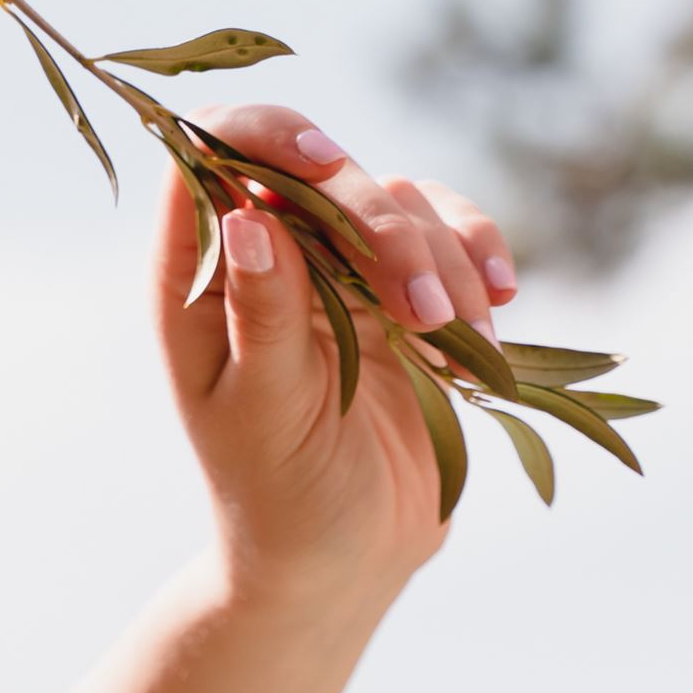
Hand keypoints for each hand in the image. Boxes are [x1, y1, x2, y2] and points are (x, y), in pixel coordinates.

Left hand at [153, 102, 518, 610]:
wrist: (343, 560)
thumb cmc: (279, 496)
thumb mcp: (263, 415)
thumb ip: (261, 317)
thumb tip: (245, 218)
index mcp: (196, 279)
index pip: (207, 153)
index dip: (260, 133)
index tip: (324, 160)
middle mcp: (263, 256)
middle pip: (320, 168)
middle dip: (379, 222)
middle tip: (421, 309)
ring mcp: (338, 268)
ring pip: (397, 196)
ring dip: (439, 254)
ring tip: (454, 340)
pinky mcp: (405, 290)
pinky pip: (449, 232)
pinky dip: (480, 253)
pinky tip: (497, 302)